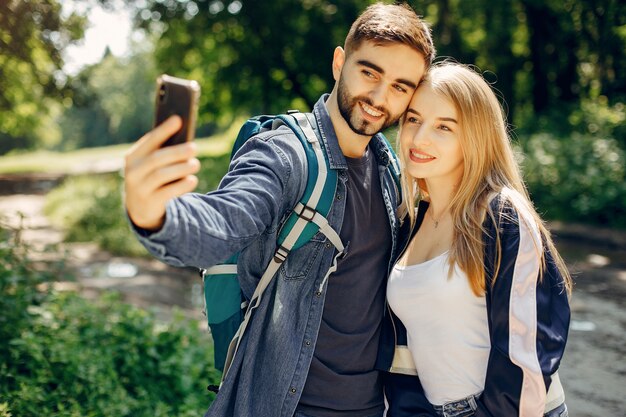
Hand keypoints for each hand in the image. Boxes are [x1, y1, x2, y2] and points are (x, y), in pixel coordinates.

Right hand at [124, 116, 199, 230]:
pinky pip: (167, 192)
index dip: (164, 130)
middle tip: (194, 147)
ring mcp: (139, 188)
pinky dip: (181, 185)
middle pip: (156, 159)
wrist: (140, 208)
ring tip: (195, 164)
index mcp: (133, 157)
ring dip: (181, 168)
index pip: (149, 140)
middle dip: (176, 152)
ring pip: (161, 175)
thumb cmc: (152, 177)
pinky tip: (192, 180)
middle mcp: (133, 172)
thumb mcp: (152, 164)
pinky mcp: (150, 203)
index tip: (178, 119)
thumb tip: (186, 137)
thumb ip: (164, 151)